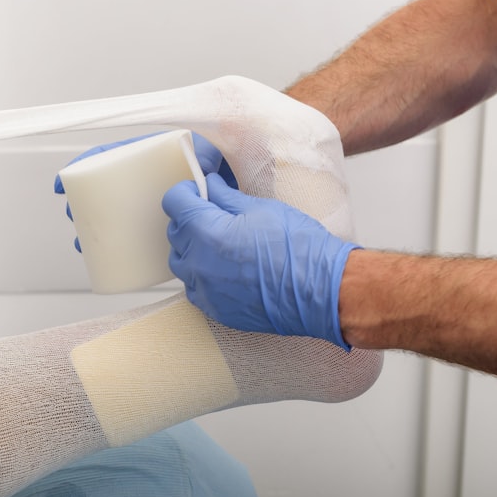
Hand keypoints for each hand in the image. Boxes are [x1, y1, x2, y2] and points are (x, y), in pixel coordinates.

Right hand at [54, 132, 234, 251]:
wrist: (250, 196)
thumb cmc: (231, 170)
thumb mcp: (212, 155)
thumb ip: (202, 159)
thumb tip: (189, 180)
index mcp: (156, 158)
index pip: (114, 157)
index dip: (86, 167)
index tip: (64, 183)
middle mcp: (153, 182)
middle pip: (111, 190)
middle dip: (85, 203)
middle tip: (72, 217)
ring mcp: (159, 207)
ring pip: (119, 216)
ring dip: (95, 227)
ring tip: (82, 243)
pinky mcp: (169, 229)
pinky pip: (137, 238)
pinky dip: (119, 248)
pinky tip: (107, 259)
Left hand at [162, 173, 358, 348]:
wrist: (322, 292)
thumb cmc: (299, 249)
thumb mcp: (261, 209)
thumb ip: (225, 197)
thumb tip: (209, 187)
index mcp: (208, 233)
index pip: (175, 202)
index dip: (187, 190)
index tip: (198, 188)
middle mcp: (199, 264)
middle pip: (175, 232)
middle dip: (190, 217)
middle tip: (214, 211)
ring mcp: (205, 290)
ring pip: (181, 261)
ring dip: (193, 247)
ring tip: (220, 240)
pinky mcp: (215, 310)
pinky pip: (194, 287)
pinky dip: (202, 274)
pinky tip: (224, 266)